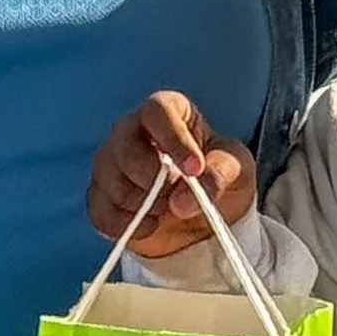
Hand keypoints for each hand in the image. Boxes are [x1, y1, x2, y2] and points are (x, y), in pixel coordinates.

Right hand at [88, 91, 257, 259]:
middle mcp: (131, 130)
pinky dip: (127, 225)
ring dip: (143, 204)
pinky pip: (99, 210)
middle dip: (154, 179)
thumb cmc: (218, 177)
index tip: (194, 169)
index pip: (156, 110)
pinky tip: (151, 225)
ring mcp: (110, 163)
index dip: (173, 139)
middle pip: (125, 146)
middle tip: (176, 195)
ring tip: (167, 208)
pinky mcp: (100, 196)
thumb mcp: (237, 169)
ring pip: (109, 180)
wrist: (204, 219)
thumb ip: (219, 174)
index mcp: (168, 112)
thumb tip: (182, 201)